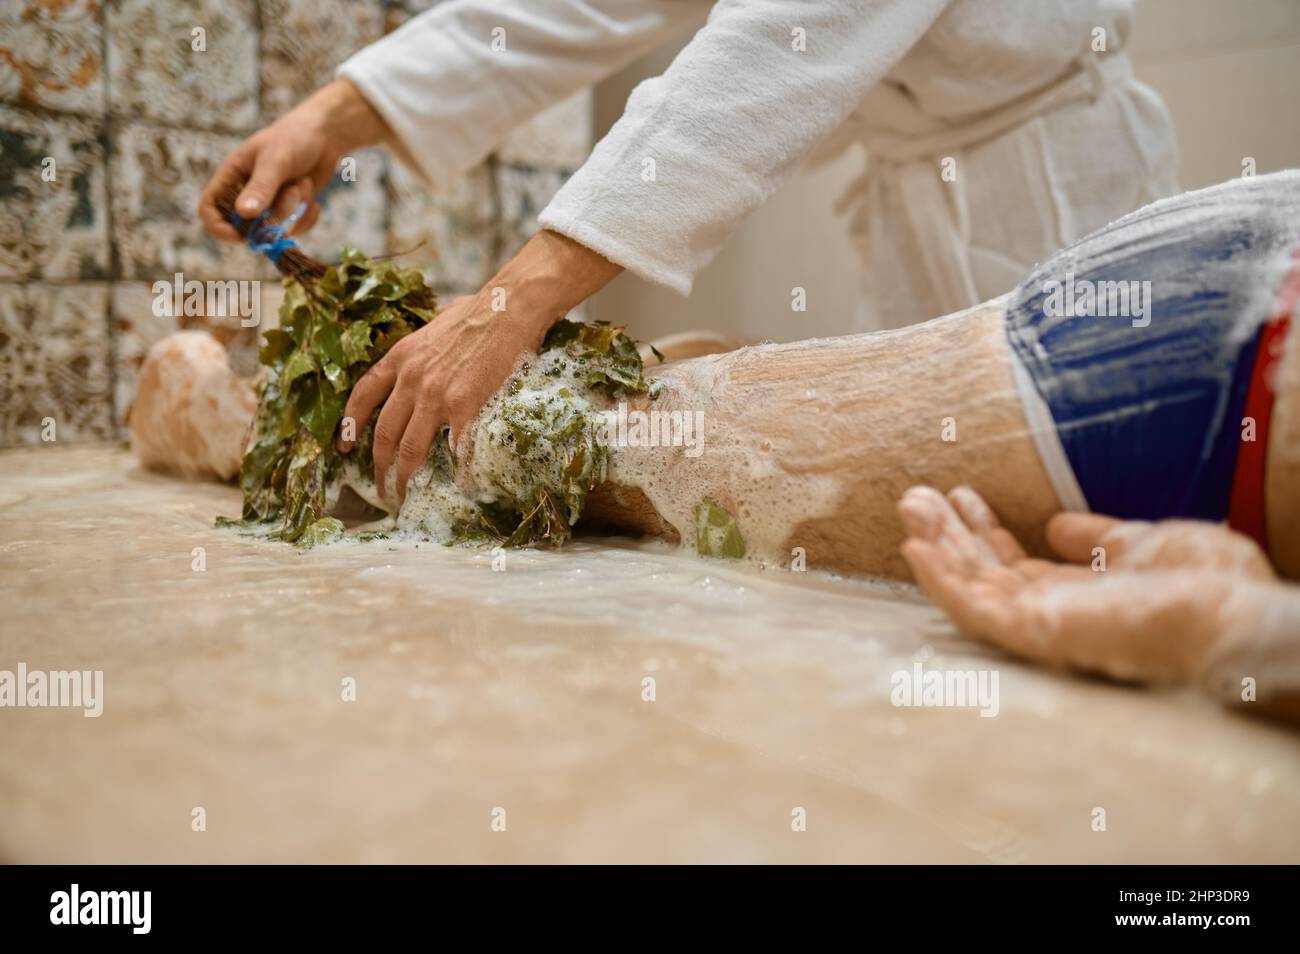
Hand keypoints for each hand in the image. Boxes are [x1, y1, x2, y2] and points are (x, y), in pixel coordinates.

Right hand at [198, 79, 389, 240]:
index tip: (239, 237)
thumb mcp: (275, 161)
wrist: (324, 136)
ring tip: (303, 182)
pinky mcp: (288, 211)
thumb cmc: (293, 138)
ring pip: (274, 229)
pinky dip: (306, 216)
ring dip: (293, 210)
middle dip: (273, 216)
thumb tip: (244, 214)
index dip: (218, 228)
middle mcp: (245, 194)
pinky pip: (294, 229)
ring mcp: (268, 205)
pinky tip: (311, 193)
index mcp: (231, 177)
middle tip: (292, 192)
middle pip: (247, 226)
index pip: (209, 209)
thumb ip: (260, 188)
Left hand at [337, 230, 623, 503]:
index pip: (364, 395)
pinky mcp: (464, 406)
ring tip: (405, 499)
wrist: (508, 308)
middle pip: (384, 434)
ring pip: (409, 450)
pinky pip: (455, 450)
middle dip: (378, 468)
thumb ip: (430, 340)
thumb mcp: (439, 321)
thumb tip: (437, 336)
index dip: (351, 423)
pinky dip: (457, 473)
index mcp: (402, 357)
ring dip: (403, 480)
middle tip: (383, 490)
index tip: (345, 445)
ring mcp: (435, 396)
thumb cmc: (482, 309)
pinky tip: (461, 486)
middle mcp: (411, 379)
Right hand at [896, 485, 1276, 685]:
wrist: (1234, 612)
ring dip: (935, 547)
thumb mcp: (1148, 543)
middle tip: (913, 495)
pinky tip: (915, 548)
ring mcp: (1041, 625)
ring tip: (909, 505)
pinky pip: (974, 611)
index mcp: (1078, 594)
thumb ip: (1098, 538)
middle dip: (947, 533)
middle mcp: (1053, 612)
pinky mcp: (1035, 634)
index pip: (1011, 564)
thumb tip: (1054, 526)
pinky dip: (941, 581)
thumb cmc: (1208, 585)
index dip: (982, 529)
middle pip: (982, 573)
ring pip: (971, 588)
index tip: (960, 493)